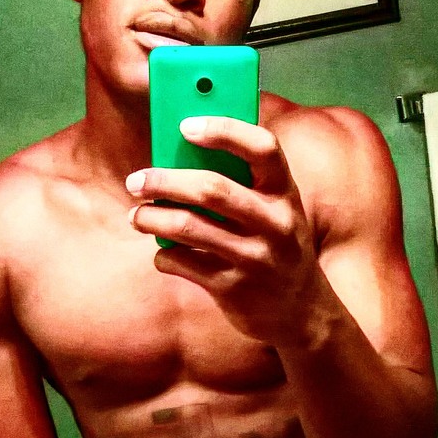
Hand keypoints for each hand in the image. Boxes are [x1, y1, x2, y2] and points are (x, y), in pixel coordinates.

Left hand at [127, 116, 326, 344]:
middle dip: (164, 181)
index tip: (185, 126)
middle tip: (136, 180)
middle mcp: (274, 224)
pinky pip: (182, 263)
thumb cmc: (280, 248)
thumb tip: (186, 153)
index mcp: (285, 194)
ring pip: (187, 227)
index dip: (224, 130)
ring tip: (136, 215)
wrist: (301, 311)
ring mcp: (254, 258)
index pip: (262, 148)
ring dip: (151, 218)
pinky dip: (163, 255)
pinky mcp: (233, 289)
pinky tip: (164, 252)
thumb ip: (247, 184)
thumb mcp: (278, 212)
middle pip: (211, 189)